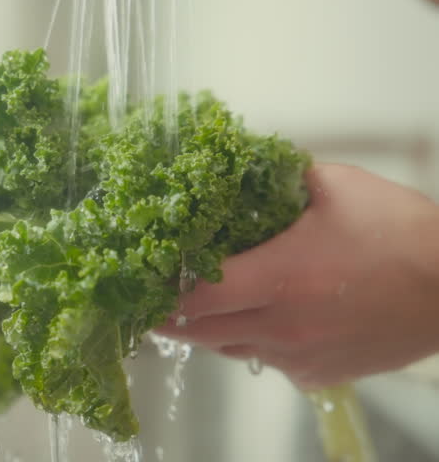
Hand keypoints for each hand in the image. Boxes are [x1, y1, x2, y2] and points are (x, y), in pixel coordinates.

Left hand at [156, 163, 438, 388]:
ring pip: (228, 349)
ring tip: (203, 303)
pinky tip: (261, 317)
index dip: (160, 292)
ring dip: (209, 328)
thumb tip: (239, 166)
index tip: (142, 279)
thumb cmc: (399, 233)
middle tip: (153, 296)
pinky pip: (264, 361)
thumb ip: (277, 176)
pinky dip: (250, 342)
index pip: (194, 298)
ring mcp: (298, 356)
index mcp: (280, 277)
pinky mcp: (316, 375)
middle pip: (200, 332)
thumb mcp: (334, 185)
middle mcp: (282, 326)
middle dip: (171, 316)